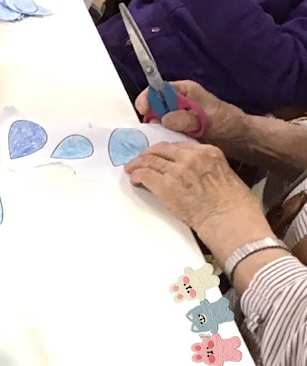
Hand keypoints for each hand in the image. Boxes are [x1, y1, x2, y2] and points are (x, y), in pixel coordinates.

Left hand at [125, 142, 260, 234]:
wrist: (229, 219)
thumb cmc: (235, 204)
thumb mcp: (226, 173)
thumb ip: (208, 167)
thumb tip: (195, 173)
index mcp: (208, 152)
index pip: (179, 146)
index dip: (165, 151)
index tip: (158, 155)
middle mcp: (191, 157)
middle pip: (161, 150)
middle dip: (148, 154)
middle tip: (139, 160)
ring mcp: (177, 170)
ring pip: (149, 161)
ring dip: (137, 165)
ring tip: (131, 169)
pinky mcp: (165, 185)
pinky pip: (145, 175)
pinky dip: (137, 176)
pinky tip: (135, 180)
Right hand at [134, 79, 248, 147]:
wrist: (238, 138)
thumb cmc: (227, 123)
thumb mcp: (209, 118)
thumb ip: (187, 118)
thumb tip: (164, 119)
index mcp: (184, 90)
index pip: (158, 89)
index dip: (148, 98)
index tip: (144, 111)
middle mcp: (177, 101)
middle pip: (153, 105)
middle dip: (149, 116)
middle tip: (153, 130)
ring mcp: (175, 115)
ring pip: (155, 119)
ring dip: (155, 129)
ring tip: (161, 139)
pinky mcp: (176, 129)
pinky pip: (161, 131)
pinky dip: (161, 137)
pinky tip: (166, 144)